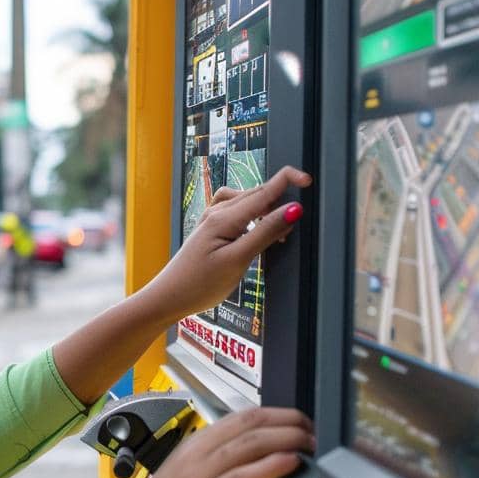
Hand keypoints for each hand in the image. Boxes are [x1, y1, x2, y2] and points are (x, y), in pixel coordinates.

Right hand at [68, 407, 314, 477]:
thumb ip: (216, 466)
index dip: (277, 414)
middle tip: (313, 430)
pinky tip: (288, 463)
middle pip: (249, 425)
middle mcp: (196, 455)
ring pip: (246, 446)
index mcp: (195, 445)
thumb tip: (256, 459)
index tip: (301, 421)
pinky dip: (266, 469)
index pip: (242, 417)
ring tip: (308, 442)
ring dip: (284, 440)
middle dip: (287, 422)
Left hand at [137, 166, 311, 321]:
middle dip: (280, 197)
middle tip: (301, 216)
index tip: (309, 180)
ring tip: (280, 230)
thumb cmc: (200, 284)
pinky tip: (256, 228)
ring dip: (266, 207)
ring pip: (247, 201)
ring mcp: (212, 220)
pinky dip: (251, 214)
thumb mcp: (238, 260)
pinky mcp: (210, 230)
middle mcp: (217, 212)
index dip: (287, 181)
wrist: (169, 297)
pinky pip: (235, 210)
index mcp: (225, 217)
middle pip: (256, 194)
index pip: (263, 191)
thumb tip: (293, 210)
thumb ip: (266, 233)